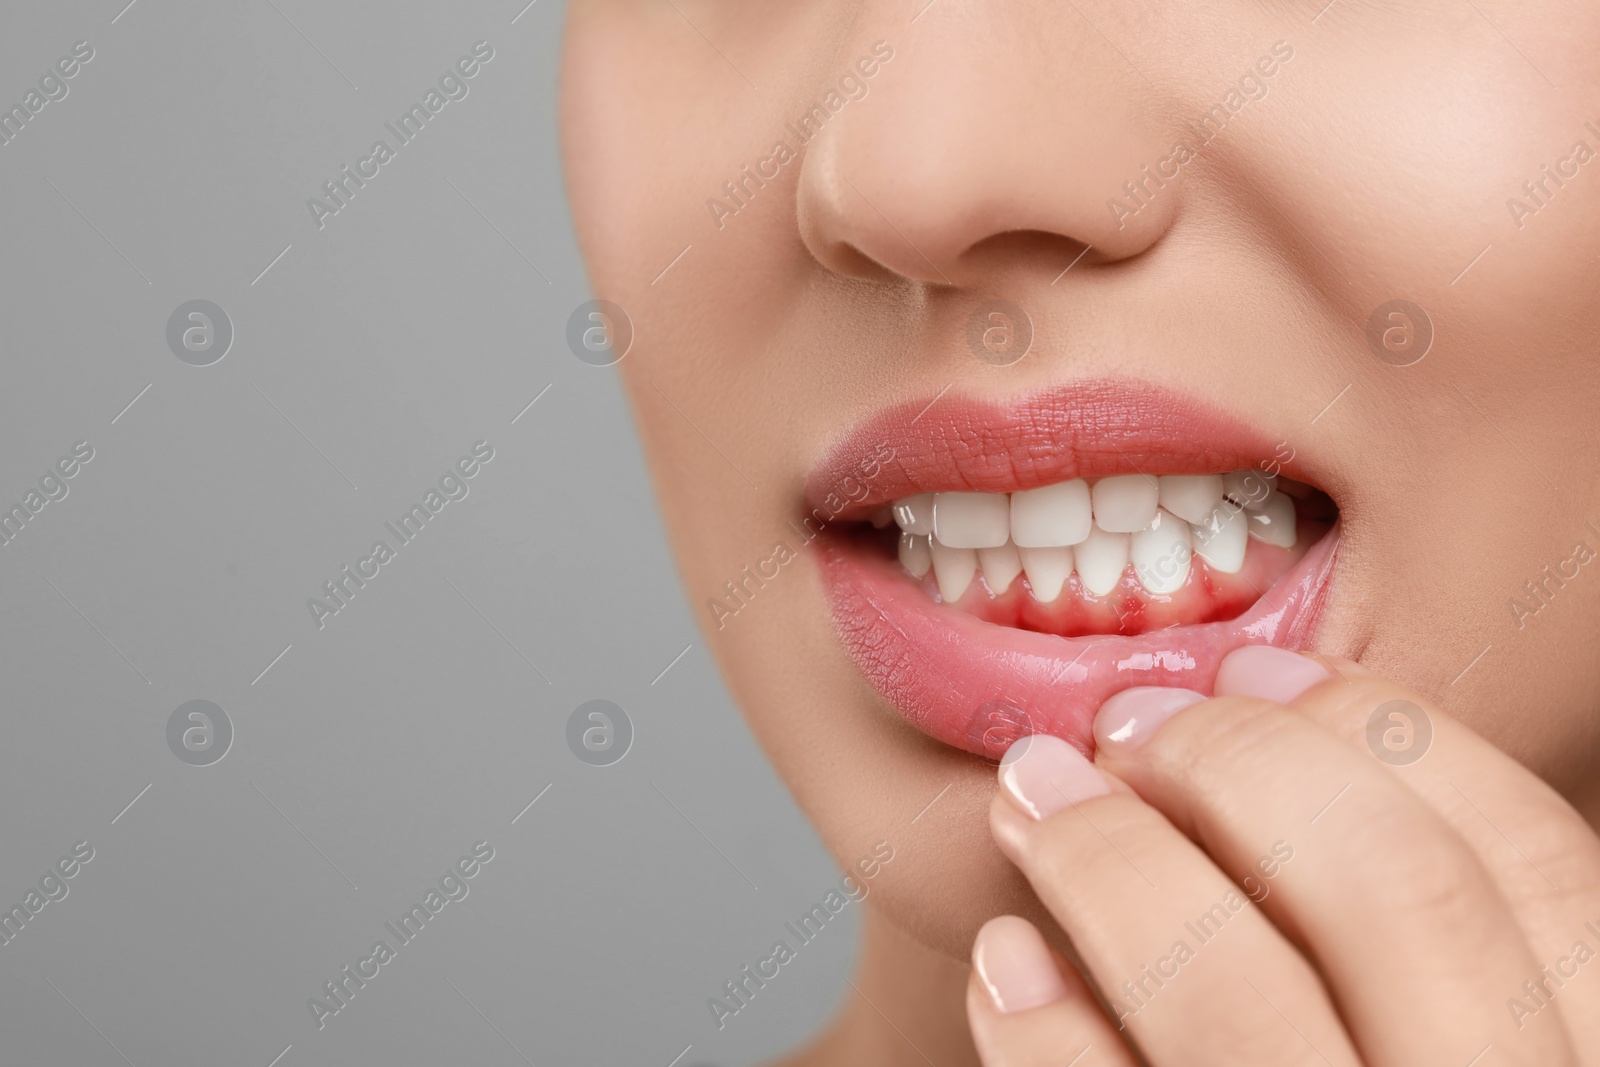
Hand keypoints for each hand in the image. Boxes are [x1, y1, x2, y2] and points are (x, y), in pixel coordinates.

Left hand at [966, 646, 1599, 1065]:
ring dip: (1109, 861)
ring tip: (1035, 799)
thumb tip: (1297, 755)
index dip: (1384, 733)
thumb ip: (1437, 961)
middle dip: (1238, 763)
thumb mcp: (1479, 1045)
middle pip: (1396, 891)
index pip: (1533, 861)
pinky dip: (1047, 1035)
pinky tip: (1009, 966)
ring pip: (1233, 994)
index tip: (1258, 671)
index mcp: (1594, 1066)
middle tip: (1130, 720)